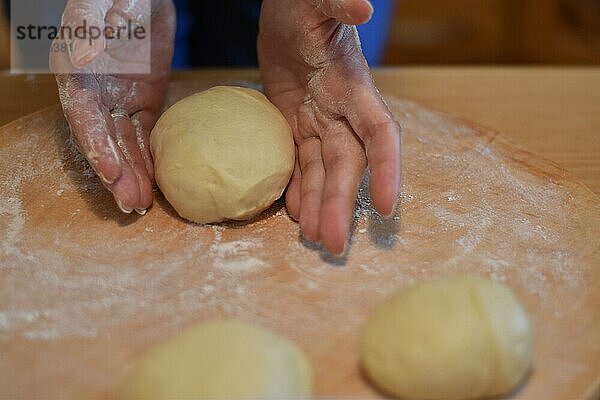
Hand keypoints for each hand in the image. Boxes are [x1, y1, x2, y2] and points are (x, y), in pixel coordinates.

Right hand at [50, 0, 174, 213]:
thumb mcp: (97, 3)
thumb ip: (86, 25)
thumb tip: (81, 56)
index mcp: (77, 73)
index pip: (83, 117)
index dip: (95, 146)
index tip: (109, 171)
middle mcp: (94, 94)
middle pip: (103, 140)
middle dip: (116, 174)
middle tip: (130, 203)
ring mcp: (119, 100)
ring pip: (125, 144)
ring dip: (133, 175)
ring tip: (142, 204)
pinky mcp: (143, 102)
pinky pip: (145, 136)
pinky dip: (149, 159)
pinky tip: (155, 182)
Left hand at [258, 0, 401, 254]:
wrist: (285, 12)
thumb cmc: (304, 3)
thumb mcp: (316, 0)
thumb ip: (337, 4)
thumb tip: (362, 8)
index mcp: (353, 87)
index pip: (379, 133)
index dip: (386, 169)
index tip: (384, 206)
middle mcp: (341, 112)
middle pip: (347, 165)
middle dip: (341, 203)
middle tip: (332, 243)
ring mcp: (319, 122)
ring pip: (322, 171)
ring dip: (320, 205)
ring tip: (312, 239)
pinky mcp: (296, 125)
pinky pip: (299, 164)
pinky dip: (297, 189)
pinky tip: (295, 213)